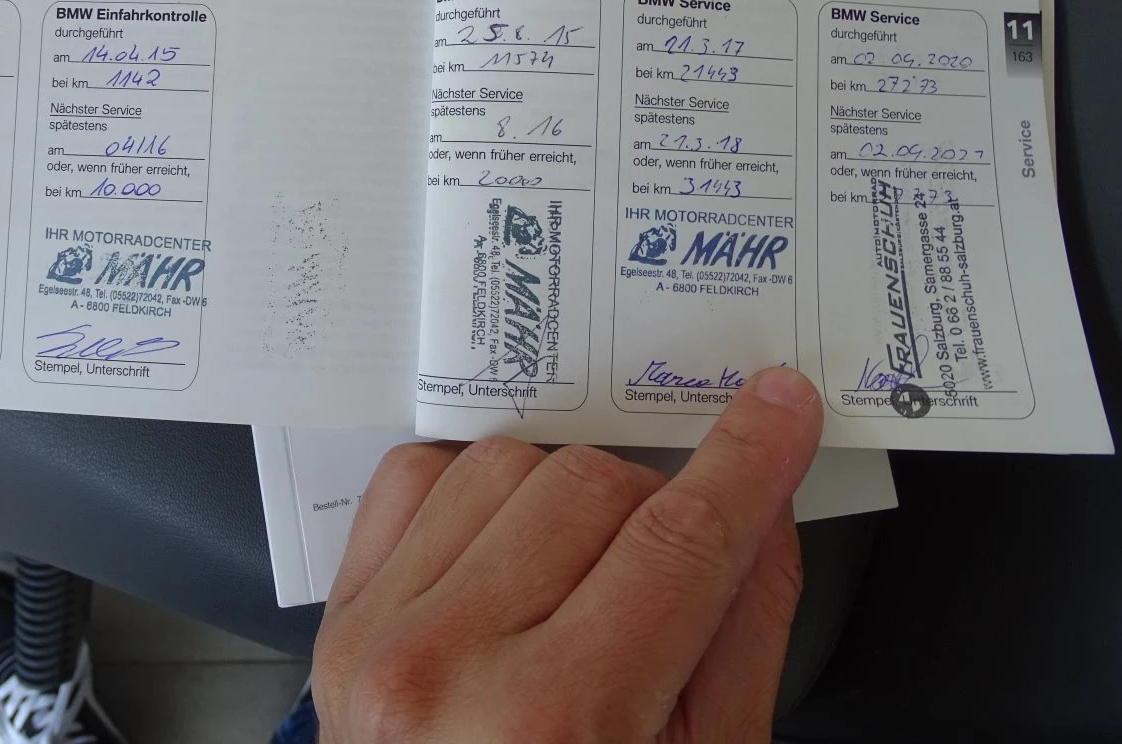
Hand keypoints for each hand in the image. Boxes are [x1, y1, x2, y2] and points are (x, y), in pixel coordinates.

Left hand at [313, 367, 823, 743]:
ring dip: (563, 500)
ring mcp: (381, 637)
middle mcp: (450, 670)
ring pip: (506, 464)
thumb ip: (742, 630)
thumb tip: (761, 506)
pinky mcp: (343, 615)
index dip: (742, 465)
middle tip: (661, 575)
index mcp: (556, 723)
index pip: (676, 543)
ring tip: (574, 585)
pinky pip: (417, 475)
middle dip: (652, 509)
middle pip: (591, 488)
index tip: (778, 410)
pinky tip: (503, 549)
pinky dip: (475, 489)